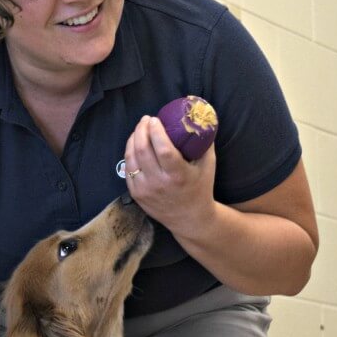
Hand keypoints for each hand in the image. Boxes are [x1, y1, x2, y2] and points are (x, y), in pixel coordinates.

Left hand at [124, 115, 216, 234]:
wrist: (189, 218)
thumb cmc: (201, 188)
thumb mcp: (208, 165)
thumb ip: (204, 142)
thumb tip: (200, 118)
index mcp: (178, 175)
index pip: (162, 149)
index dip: (156, 131)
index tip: (155, 119)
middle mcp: (159, 183)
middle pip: (142, 150)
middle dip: (141, 129)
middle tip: (146, 120)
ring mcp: (145, 189)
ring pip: (131, 157)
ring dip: (133, 139)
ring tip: (140, 129)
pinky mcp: (136, 194)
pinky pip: (128, 168)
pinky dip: (129, 153)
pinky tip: (135, 144)